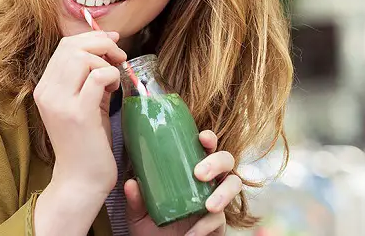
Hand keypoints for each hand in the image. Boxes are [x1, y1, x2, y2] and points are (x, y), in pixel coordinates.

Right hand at [33, 31, 126, 235]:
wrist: (81, 180)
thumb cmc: (86, 141)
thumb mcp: (83, 102)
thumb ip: (89, 76)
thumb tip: (108, 45)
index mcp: (44, 88)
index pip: (64, 46)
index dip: (91, 37)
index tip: (112, 42)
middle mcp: (47, 93)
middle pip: (72, 46)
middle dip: (102, 44)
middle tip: (120, 57)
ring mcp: (60, 103)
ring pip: (83, 58)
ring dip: (106, 62)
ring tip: (115, 79)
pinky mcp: (78, 114)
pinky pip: (97, 77)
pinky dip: (111, 75)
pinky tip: (115, 89)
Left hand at [125, 130, 242, 235]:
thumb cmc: (151, 226)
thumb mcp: (139, 212)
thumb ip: (136, 199)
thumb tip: (131, 183)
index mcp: (189, 170)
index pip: (204, 147)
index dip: (208, 139)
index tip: (203, 137)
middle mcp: (206, 182)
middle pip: (226, 160)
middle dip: (217, 163)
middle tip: (200, 174)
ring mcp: (215, 201)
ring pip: (233, 185)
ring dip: (224, 193)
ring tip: (209, 206)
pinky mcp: (218, 223)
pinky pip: (220, 219)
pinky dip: (208, 224)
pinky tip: (193, 232)